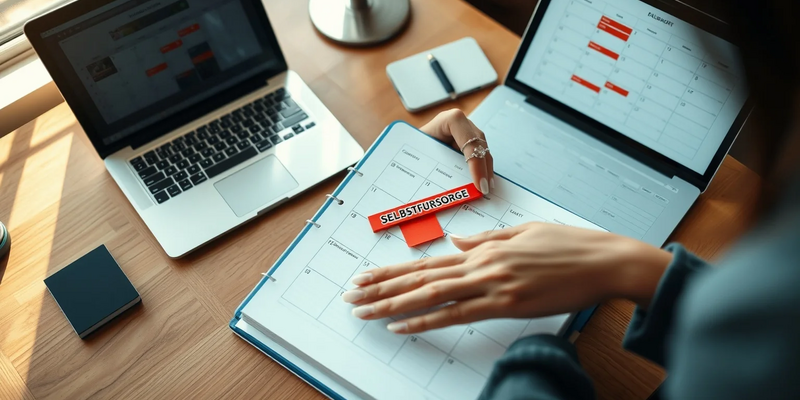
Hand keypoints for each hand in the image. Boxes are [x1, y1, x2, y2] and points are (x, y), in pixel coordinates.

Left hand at [343, 223, 671, 333]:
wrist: (604, 260)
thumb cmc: (569, 246)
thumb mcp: (523, 233)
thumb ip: (487, 240)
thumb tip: (458, 244)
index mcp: (485, 249)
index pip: (429, 262)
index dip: (393, 270)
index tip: (368, 276)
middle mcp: (482, 265)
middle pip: (421, 278)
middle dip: (382, 287)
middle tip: (352, 296)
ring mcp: (493, 284)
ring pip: (432, 295)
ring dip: (394, 304)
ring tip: (366, 311)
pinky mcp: (508, 304)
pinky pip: (459, 315)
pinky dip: (428, 320)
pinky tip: (404, 326)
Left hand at [420, 109, 493, 193]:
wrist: (413, 138)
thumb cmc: (413, 143)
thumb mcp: (419, 149)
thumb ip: (430, 162)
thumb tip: (440, 186)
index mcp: (450, 120)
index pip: (469, 140)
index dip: (475, 162)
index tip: (477, 183)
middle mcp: (462, 123)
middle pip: (479, 146)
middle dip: (484, 169)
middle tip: (484, 189)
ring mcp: (468, 130)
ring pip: (483, 150)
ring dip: (486, 170)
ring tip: (486, 188)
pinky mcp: (469, 139)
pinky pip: (480, 153)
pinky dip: (483, 168)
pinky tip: (484, 181)